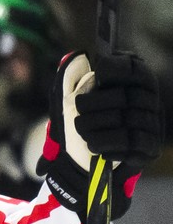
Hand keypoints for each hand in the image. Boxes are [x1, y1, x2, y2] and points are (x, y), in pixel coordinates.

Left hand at [39, 51, 162, 221]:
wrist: (86, 165)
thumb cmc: (82, 123)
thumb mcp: (72, 99)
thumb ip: (73, 79)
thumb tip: (71, 58)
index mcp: (137, 83)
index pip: (134, 68)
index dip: (116, 68)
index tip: (98, 73)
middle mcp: (150, 101)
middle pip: (125, 96)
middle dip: (94, 103)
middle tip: (78, 109)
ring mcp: (153, 125)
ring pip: (126, 120)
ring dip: (95, 125)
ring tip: (82, 130)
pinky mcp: (149, 148)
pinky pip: (131, 143)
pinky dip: (106, 144)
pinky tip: (93, 146)